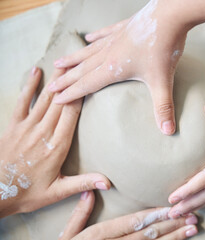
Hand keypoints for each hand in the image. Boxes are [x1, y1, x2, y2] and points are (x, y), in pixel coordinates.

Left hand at [0, 67, 109, 217]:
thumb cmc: (28, 193)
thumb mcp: (58, 192)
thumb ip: (83, 183)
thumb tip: (108, 183)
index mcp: (57, 146)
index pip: (72, 115)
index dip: (80, 96)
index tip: (89, 80)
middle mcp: (43, 133)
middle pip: (60, 102)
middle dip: (71, 82)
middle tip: (80, 62)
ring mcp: (27, 127)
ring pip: (44, 98)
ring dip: (55, 79)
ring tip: (65, 62)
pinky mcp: (14, 126)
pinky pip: (22, 102)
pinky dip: (29, 86)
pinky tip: (35, 71)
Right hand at [49, 0, 189, 134]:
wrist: (170, 16)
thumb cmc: (164, 48)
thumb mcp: (163, 81)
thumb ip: (163, 107)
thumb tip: (167, 131)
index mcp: (114, 67)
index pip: (87, 84)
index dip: (71, 93)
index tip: (56, 99)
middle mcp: (109, 53)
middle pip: (82, 69)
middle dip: (66, 79)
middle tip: (51, 86)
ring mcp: (116, 38)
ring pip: (89, 51)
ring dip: (74, 58)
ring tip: (60, 62)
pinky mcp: (124, 27)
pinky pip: (105, 33)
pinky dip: (95, 37)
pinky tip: (88, 37)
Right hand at [60, 191, 197, 239]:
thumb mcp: (66, 237)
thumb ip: (79, 215)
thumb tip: (89, 191)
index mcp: (98, 236)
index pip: (131, 222)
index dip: (153, 215)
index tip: (171, 208)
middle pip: (147, 235)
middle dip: (171, 225)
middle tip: (192, 216)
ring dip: (175, 239)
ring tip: (192, 229)